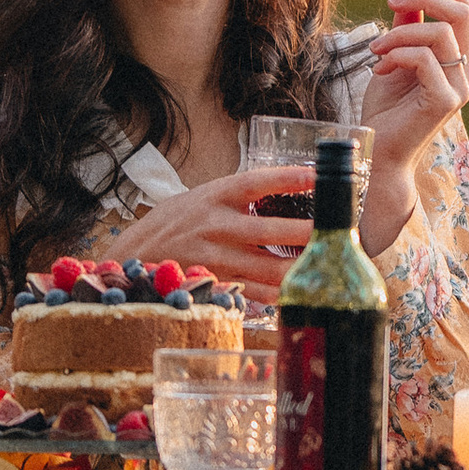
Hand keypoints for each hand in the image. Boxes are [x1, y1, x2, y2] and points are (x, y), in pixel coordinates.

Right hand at [82, 167, 317, 300]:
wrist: (133, 253)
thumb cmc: (177, 221)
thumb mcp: (204, 197)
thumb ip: (240, 197)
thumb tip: (290, 190)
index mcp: (216, 195)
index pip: (258, 182)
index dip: (290, 178)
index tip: (319, 176)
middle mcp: (216, 224)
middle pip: (272, 229)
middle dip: (308, 232)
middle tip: (334, 232)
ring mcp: (215, 256)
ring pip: (269, 266)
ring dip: (300, 268)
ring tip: (325, 265)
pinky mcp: (214, 282)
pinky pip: (255, 291)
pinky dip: (278, 293)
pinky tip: (297, 290)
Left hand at [362, 0, 468, 254]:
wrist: (377, 152)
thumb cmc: (386, 110)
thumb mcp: (394, 57)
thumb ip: (405, 28)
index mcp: (458, 60)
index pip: (465, 10)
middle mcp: (465, 72)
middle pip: (462, 14)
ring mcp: (458, 88)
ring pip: (440, 34)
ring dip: (400, 32)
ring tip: (375, 47)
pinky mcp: (444, 102)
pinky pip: (426, 59)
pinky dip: (398, 53)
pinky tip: (380, 66)